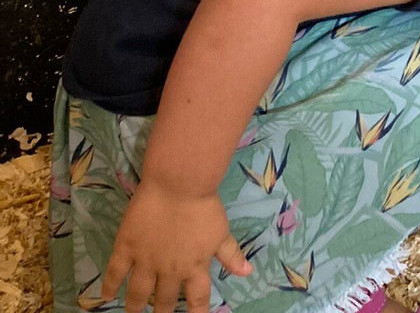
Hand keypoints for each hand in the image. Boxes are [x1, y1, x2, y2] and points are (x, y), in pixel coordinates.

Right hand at [101, 179, 251, 312]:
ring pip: (138, 292)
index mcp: (194, 267)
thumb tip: (247, 273)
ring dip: (135, 306)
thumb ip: (230, 255)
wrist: (178, 186)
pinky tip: (106, 297)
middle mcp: (169, 270)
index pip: (197, 299)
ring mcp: (145, 261)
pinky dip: (110, 286)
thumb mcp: (221, 232)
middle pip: (165, 299)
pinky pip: (115, 272)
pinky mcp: (126, 248)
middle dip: (163, 312)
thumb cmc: (204, 207)